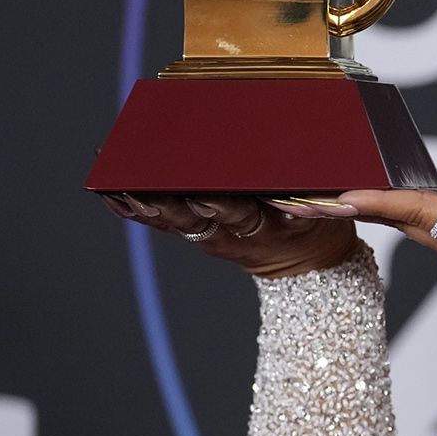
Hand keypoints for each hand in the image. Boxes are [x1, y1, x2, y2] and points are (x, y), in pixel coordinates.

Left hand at [98, 193, 359, 277]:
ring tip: (114, 187)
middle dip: (164, 204)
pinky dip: (137, 209)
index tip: (202, 197)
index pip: (239, 213)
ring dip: (142, 205)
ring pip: (172, 220)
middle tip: (138, 189)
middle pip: (193, 218)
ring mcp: (210, 233)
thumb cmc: (310, 223)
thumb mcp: (322, 211)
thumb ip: (308, 197)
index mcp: (265, 224)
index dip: (218, 206)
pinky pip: (164, 222)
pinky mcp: (196, 231)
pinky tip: (115, 196)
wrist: (301, 260)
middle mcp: (231, 231)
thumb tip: (292, 175)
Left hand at [281, 190, 436, 372]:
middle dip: (355, 204)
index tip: (342, 192)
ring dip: (372, 207)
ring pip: (411, 222)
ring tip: (333, 196)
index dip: (382, 200)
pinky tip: (390, 208)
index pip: (419, 214)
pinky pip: (431, 228)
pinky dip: (403, 213)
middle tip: (307, 196)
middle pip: (401, 217)